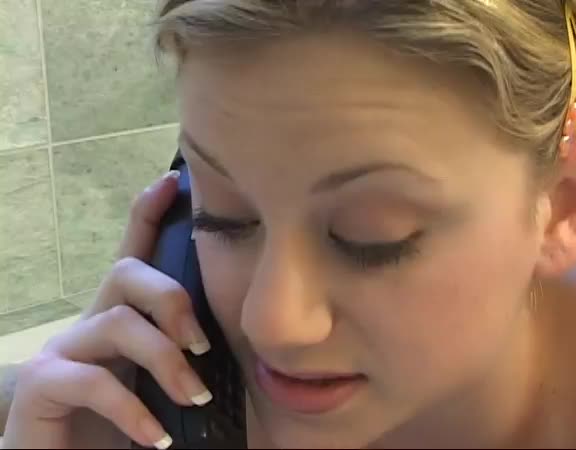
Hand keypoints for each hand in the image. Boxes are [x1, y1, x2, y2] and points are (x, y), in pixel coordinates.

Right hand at [2, 170, 211, 448]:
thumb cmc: (118, 427)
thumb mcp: (159, 384)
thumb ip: (181, 357)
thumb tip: (230, 344)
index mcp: (120, 317)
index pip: (133, 255)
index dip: (148, 214)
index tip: (173, 182)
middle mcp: (88, 323)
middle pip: (127, 273)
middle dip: (171, 299)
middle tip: (201, 343)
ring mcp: (62, 350)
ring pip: (118, 324)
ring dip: (165, 361)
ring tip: (194, 397)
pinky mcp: (41, 384)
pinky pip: (93, 381)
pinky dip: (133, 410)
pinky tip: (157, 438)